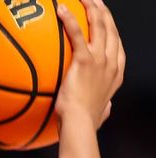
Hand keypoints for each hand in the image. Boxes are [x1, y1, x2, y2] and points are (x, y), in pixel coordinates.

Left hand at [55, 0, 124, 127]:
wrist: (80, 124)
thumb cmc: (85, 123)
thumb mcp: (100, 113)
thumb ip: (103, 107)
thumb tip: (104, 108)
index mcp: (116, 74)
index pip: (116, 45)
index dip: (112, 30)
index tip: (105, 21)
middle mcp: (112, 63)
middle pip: (111, 30)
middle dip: (104, 13)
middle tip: (95, 2)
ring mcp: (100, 60)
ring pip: (99, 26)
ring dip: (92, 9)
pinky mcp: (85, 60)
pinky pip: (77, 34)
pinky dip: (70, 19)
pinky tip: (61, 9)